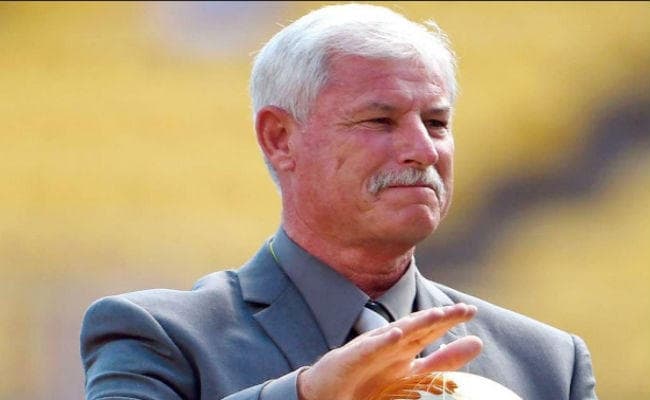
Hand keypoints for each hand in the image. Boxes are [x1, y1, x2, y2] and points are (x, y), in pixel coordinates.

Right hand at [297, 303, 481, 399]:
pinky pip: (368, 349)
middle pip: (418, 328)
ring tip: (437, 316)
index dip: (449, 320)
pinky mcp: (351, 359)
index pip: (430, 331)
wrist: (328, 393)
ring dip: (416, 323)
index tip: (471, 311)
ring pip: (396, 334)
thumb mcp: (412, 374)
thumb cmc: (368, 383)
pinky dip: (382, 341)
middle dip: (440, 318)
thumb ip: (443, 362)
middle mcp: (389, 346)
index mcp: (404, 350)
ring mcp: (370, 350)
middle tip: (463, 309)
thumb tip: (478, 342)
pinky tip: (397, 334)